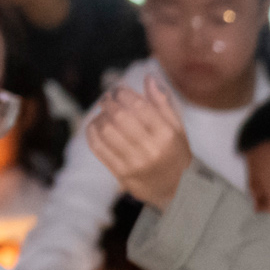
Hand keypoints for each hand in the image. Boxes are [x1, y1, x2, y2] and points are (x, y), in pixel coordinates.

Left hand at [85, 81, 192, 209]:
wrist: (176, 191)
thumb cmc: (176, 155)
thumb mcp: (177, 129)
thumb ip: (163, 104)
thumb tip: (149, 78)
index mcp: (166, 135)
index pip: (139, 106)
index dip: (124, 93)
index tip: (119, 89)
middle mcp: (150, 149)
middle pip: (119, 116)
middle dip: (109, 102)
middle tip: (107, 98)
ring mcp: (134, 163)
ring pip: (106, 131)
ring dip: (100, 116)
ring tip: (103, 113)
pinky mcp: (121, 173)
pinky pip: (98, 148)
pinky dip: (92, 132)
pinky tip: (96, 126)